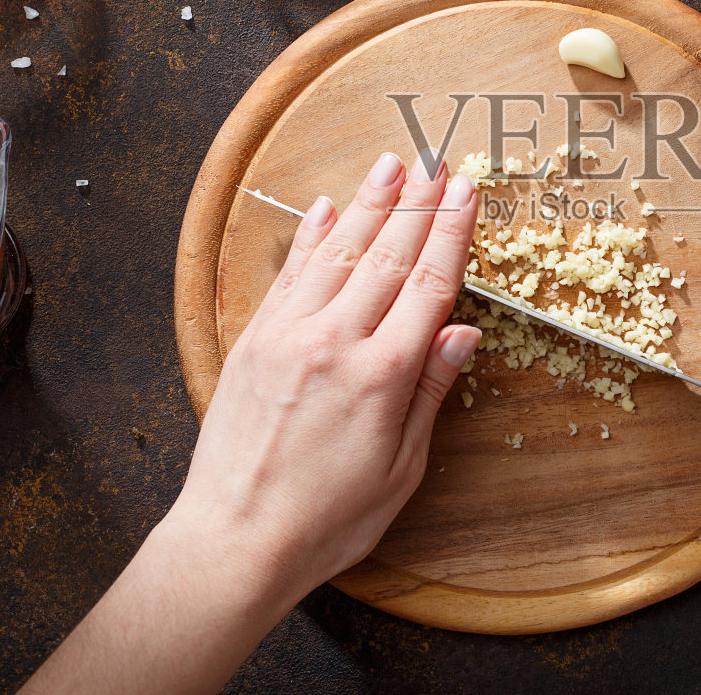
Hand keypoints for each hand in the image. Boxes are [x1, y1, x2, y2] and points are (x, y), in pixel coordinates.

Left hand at [26, 153, 481, 694]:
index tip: (466, 191)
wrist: (235, 540)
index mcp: (383, 376)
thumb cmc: (325, 521)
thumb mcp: (400, 468)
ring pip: (338, 253)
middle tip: (439, 161)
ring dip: (369, 204)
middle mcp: (335, 342)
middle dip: (418, 203)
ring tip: (391, 164)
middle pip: (387, 256)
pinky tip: (327, 208)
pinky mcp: (254, 342)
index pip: (429, 284)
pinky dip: (311, 237)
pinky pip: (289, 275)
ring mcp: (289, 336)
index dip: (451, 232)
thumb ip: (429, 392)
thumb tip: (461, 332)